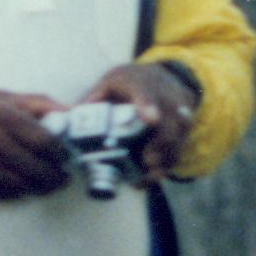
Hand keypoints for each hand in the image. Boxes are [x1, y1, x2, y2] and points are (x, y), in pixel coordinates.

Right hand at [0, 91, 67, 199]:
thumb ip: (32, 102)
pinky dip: (15, 192)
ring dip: (38, 187)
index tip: (63, 156)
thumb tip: (67, 111)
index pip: (44, 140)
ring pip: (25, 185)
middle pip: (39, 167)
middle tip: (60, 176)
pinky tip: (15, 184)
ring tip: (42, 182)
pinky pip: (5, 195)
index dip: (60, 152)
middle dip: (55, 175)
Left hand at [84, 59, 197, 177]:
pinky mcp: (183, 130)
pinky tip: (150, 178)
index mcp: (140, 83)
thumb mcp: (110, 82)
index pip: (145, 91)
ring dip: (164, 159)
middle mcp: (164, 97)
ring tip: (147, 177)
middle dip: (161, 143)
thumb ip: (94, 100)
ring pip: (178, 137)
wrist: (165, 77)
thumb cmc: (131, 83)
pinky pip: (179, 148)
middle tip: (148, 160)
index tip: (152, 119)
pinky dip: (166, 165)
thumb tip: (73, 122)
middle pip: (169, 121)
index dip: (148, 105)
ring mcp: (177, 114)